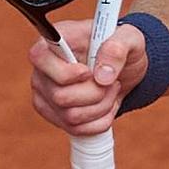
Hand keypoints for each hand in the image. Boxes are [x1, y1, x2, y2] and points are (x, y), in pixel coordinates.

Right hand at [25, 18, 144, 135]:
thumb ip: (118, 47)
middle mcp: (43, 69)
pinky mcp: (53, 114)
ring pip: (70, 116)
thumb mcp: (130, 38)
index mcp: (54, 41)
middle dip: (95, 94)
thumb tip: (102, 76)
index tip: (88, 72)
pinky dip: (98, 122)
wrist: (124, 69)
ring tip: (110, 90)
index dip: (65, 72)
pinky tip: (106, 106)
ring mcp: (44, 94)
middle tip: (110, 82)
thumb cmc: (121, 48)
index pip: (39, 58)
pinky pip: (75, 129)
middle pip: (60, 96)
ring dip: (101, 107)